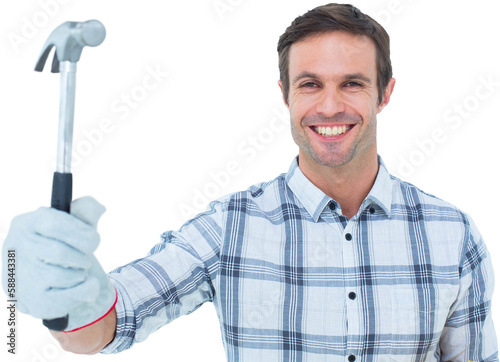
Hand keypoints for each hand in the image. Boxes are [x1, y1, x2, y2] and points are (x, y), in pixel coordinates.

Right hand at [2, 197, 115, 330]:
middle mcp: (16, 250)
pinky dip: (87, 288)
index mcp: (25, 224)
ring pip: (62, 275)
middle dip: (82, 255)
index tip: (93, 239)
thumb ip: (86, 211)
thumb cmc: (62, 244)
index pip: (54, 225)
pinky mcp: (33, 301)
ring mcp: (21, 278)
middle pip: (60, 252)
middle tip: (85, 256)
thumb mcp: (73, 223)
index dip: (80, 232)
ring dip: (81, 272)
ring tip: (79, 270)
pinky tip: (85, 283)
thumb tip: (98, 208)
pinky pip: (69, 296)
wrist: (49, 280)